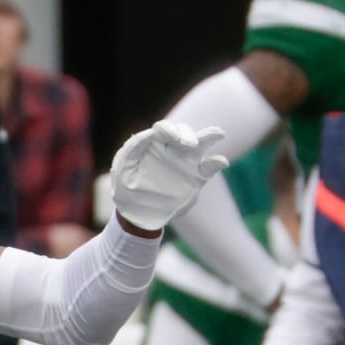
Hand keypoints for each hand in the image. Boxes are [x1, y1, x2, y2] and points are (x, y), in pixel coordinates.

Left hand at [110, 120, 228, 232]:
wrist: (138, 215)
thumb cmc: (126, 190)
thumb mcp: (123, 169)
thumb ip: (133, 149)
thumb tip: (150, 134)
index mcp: (153, 145)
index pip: (164, 129)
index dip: (169, 130)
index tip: (172, 140)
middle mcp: (171, 150)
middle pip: (184, 132)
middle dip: (187, 134)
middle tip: (188, 144)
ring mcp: (185, 163)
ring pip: (200, 144)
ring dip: (209, 136)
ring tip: (218, 134)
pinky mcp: (195, 178)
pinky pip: (209, 168)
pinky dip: (216, 162)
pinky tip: (222, 162)